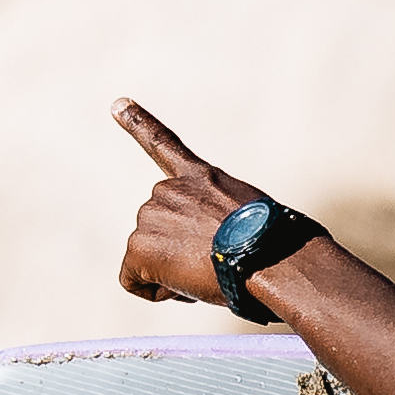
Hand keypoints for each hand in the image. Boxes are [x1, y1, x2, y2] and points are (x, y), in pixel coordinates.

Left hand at [109, 100, 272, 312]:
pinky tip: (183, 287)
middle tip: (218, 261)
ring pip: (152, 261)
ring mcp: (151, 215)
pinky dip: (154, 291)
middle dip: (182, 254)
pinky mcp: (141, 246)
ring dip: (176, 274)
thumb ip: (226, 225)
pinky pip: (130, 278)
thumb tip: (223, 254)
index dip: (137, 123)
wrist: (269, 255)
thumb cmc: (277, 246)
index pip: (162, 144)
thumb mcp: (253, 219)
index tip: (117, 104)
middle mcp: (168, 190)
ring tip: (211, 271)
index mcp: (200, 177)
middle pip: (161, 233)